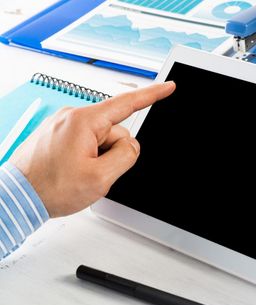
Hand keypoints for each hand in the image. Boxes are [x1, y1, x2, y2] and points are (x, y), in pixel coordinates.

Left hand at [10, 82, 175, 217]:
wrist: (18, 198)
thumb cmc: (50, 188)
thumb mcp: (101, 178)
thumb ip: (126, 156)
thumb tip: (131, 145)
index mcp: (84, 122)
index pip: (127, 104)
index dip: (152, 95)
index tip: (168, 86)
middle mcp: (72, 117)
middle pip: (115, 130)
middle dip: (113, 151)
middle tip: (95, 171)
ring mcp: (63, 125)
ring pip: (101, 138)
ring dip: (99, 156)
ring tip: (79, 173)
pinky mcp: (57, 134)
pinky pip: (86, 142)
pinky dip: (87, 156)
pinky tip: (73, 170)